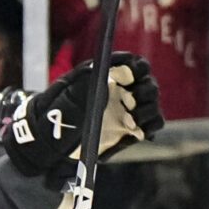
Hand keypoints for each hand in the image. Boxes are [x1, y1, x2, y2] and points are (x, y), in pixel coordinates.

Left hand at [0, 54, 163, 183]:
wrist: (54, 144)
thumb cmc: (57, 116)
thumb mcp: (67, 96)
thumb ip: (87, 83)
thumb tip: (107, 74)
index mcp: (107, 77)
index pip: (133, 64)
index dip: (138, 66)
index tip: (133, 74)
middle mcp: (120, 92)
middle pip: (147, 82)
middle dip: (144, 90)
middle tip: (131, 101)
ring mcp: (128, 110)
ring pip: (153, 102)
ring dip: (148, 109)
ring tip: (131, 120)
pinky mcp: (132, 130)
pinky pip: (154, 122)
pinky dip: (151, 124)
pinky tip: (136, 130)